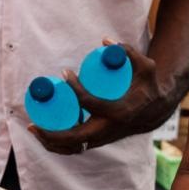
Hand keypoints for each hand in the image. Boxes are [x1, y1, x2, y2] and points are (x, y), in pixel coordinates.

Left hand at [28, 41, 177, 154]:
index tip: (65, 73)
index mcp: (119, 112)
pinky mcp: (99, 140)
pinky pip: (76, 148)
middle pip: (75, 137)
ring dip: (52, 142)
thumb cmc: (147, 85)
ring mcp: (104, 138)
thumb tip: (105, 41)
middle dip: (52, 133)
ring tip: (34, 129)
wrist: (154, 111)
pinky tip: (44, 136)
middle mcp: (109, 129)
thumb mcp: (146, 66)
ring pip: (74, 147)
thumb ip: (128, 51)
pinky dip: (59, 146)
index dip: (75, 89)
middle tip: (34, 121)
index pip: (90, 103)